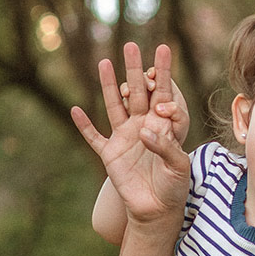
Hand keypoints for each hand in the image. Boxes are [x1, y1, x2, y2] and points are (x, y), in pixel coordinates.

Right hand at [71, 41, 190, 225]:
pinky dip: (84, 126)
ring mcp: (124, 138)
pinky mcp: (110, 154)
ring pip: (114, 106)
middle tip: (130, 45)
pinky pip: (95, 137)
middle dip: (134, 69)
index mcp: (162, 126)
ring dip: (108, 86)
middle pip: (136, 92)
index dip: (163, 73)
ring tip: (104, 62)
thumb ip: (166, 147)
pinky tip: (76, 110)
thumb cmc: (174, 187)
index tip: (165, 49)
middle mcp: (142, 126)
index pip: (162, 94)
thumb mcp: (178, 167)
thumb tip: (146, 131)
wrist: (157, 210)